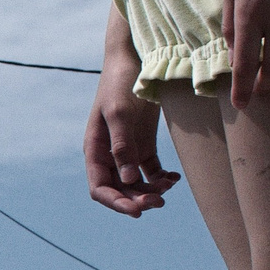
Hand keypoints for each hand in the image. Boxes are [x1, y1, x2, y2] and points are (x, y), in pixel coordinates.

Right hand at [85, 5, 178, 215]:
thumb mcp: (120, 114)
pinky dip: (162, 178)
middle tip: (159, 202)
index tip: (138, 210)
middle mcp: (109, 154)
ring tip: (170, 187)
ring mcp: (127, 149)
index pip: (100, 187)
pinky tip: (174, 177)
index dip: (116, 203)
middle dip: (137, 199)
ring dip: (151, 190)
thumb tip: (128, 180)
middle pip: (119, 189)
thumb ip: (122, 146)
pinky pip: (151, 169)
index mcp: (95, 150)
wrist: (134, 59)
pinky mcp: (143, 142)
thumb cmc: (121, 83)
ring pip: (136, 182)